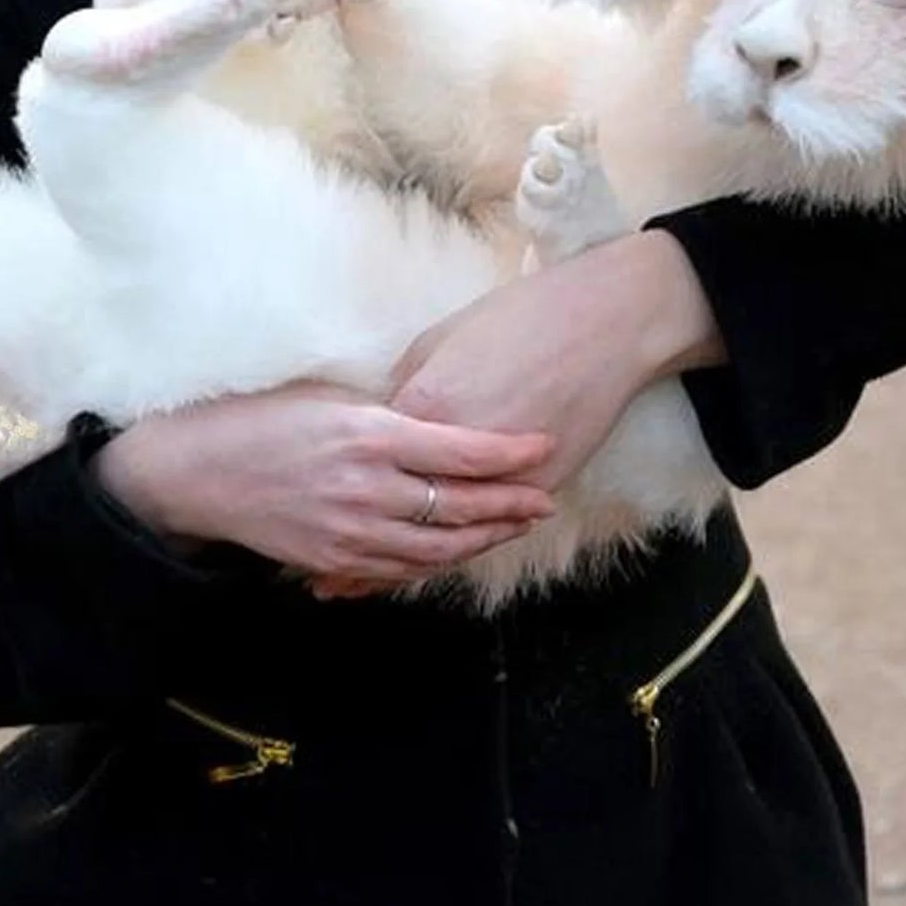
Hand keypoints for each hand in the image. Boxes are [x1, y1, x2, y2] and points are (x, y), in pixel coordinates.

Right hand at [92, 382, 555, 583]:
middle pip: (461, 506)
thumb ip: (390, 416)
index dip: (510, 454)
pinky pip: (401, 569)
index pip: (461, 450)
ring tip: (515, 526)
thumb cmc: (264, 419)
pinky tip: (460, 550)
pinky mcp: (334, 559)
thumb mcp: (331, 398)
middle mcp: (366, 487)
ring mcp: (350, 531)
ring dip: (483, 538)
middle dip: (511, 505)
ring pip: (438, 546)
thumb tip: (444, 422)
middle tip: (546, 499)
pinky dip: (437, 561)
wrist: (198, 472)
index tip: (544, 447)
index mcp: (369, 434)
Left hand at [307, 233, 723, 601]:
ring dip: (389, 569)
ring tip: (351, 585)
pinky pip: (481, 534)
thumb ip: (405, 388)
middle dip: (349, 547)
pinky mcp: (535, 489)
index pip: (363, 463)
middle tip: (319, 570)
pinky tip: (419, 571)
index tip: (303, 503)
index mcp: (418, 411)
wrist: (603, 323)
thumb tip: (379, 418)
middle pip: (389, 516)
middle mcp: (450, 455)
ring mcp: (495, 480)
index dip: (332, 487)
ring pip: (432, 540)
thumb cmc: (520, 319)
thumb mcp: (441, 342)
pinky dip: (447, 556)